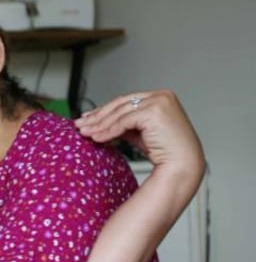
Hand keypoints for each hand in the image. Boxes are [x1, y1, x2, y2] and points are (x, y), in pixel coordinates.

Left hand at [75, 89, 203, 176]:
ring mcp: (159, 102)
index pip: (126, 101)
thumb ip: (125, 125)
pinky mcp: (154, 112)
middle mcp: (161, 96)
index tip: (88, 117)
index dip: (104, 109)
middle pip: (120, 104)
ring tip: (85, 133)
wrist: (182, 165)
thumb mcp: (141, 133)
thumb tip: (100, 125)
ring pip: (120, 113)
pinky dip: (108, 131)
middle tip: (80, 125)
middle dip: (98, 116)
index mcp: (160, 97)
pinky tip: (97, 138)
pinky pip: (123, 122)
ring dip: (99, 124)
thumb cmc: (165, 152)